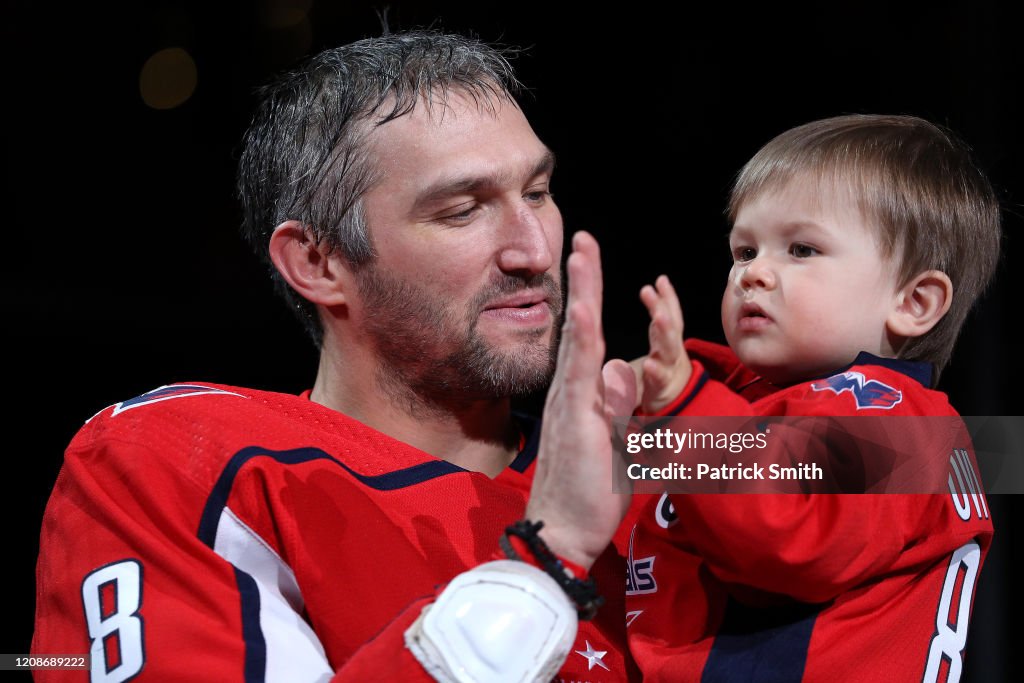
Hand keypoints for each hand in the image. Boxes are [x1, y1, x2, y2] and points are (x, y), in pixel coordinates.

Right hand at [525, 231, 636, 569]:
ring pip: (578, 340)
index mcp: (583, 395)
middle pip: (580, 327)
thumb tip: (622, 371)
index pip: (590, 338)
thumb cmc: (589, 492)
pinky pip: (577, 374)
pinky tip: (581, 312)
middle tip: (582, 240)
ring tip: (581, 256)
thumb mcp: (618, 443)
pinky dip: (579, 340)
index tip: (590, 262)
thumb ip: (620, 408)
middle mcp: (571, 391)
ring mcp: (569, 404)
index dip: (591, 298)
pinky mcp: (573, 421)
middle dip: (583, 281)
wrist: (565, 531)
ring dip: (581, 296)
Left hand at [638, 275, 691, 413]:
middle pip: (670, 327)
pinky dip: (655, 371)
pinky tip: (649, 363)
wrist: (677, 401)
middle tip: (650, 291)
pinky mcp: (661, 387)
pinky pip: (659, 378)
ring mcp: (669, 368)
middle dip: (663, 307)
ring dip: (665, 331)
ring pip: (669, 349)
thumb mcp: (663, 336)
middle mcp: (671, 350)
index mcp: (668, 337)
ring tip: (658, 316)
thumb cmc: (665, 364)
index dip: (668, 297)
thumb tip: (659, 280)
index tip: (660, 280)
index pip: (671, 313)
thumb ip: (662, 310)